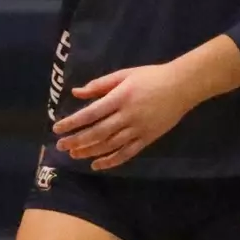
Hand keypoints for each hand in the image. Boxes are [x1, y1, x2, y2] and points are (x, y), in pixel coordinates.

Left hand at [52, 62, 204, 170]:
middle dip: (77, 140)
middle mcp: (127, 116)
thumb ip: (100, 85)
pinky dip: (111, 160)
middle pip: (97, 132)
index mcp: (120, 98)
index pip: (91, 113)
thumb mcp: (124, 74)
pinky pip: (127, 153)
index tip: (57, 128)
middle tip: (61, 146)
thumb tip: (76, 92)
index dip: (73, 122)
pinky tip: (97, 164)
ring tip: (74, 155)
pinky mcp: (147, 139)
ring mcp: (138, 129)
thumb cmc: (151, 76)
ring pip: (110, 145)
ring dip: (90, 151)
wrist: (182, 86)